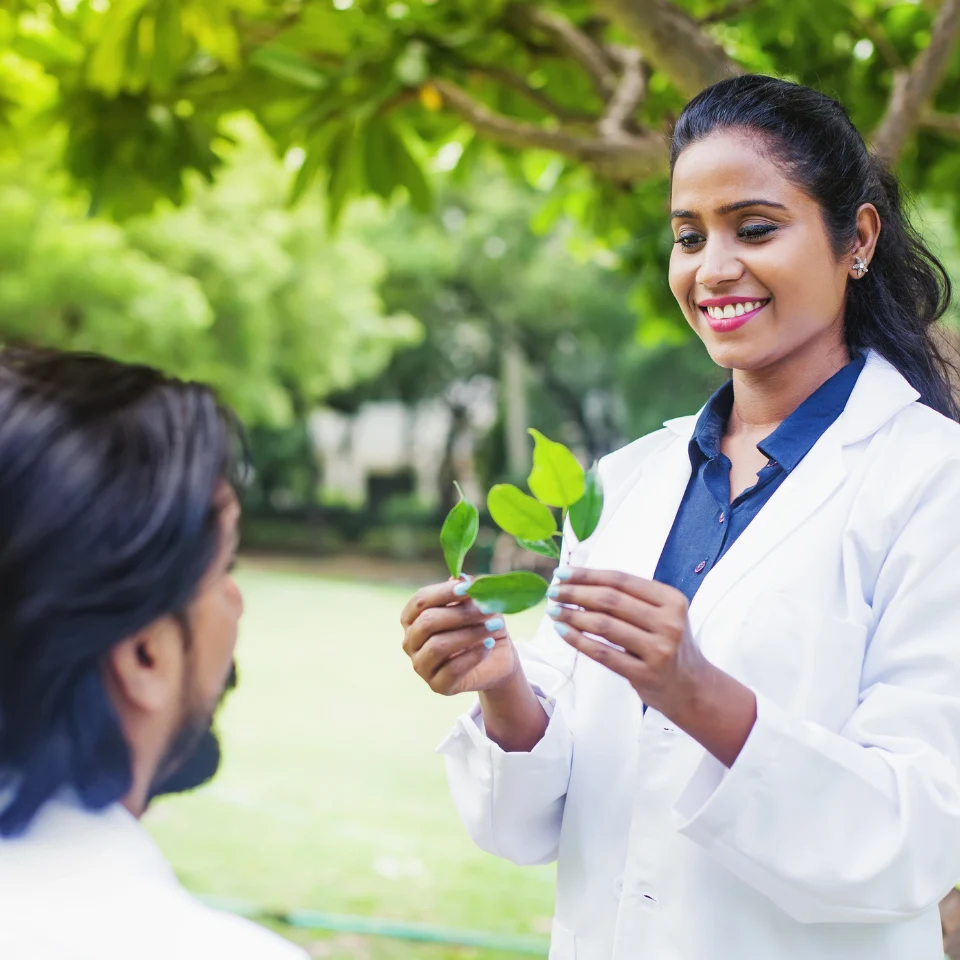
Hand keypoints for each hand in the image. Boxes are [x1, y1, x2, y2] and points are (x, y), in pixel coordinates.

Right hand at [401, 579, 517, 695]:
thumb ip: (466, 591)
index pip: (420, 601)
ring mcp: (421, 666)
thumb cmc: (480, 624)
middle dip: (460, 613)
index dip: (444, 592)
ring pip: (438, 646)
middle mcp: (410, 642)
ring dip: (469, 634)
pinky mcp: (438, 686)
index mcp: (412, 618)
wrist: (496, 657)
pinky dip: (473, 655)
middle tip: (488, 608)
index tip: (469, 587)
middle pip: (428, 622)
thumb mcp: (476, 603)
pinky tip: (488, 645)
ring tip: (493, 626)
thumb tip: (461, 577)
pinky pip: (452, 669)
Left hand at [546, 567, 756, 764]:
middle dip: (575, 593)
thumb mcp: (662, 615)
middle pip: (610, 600)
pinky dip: (579, 641)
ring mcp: (659, 650)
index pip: (621, 580)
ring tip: (553, 611)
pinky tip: (562, 632)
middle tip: (552, 592)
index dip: (588, 575)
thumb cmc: (668, 644)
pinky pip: (603, 654)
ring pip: (604, 626)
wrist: (692, 688)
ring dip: (572, 616)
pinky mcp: (646, 674)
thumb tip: (579, 582)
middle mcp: (669, 622)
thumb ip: (630, 599)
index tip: (562, 573)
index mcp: (671, 600)